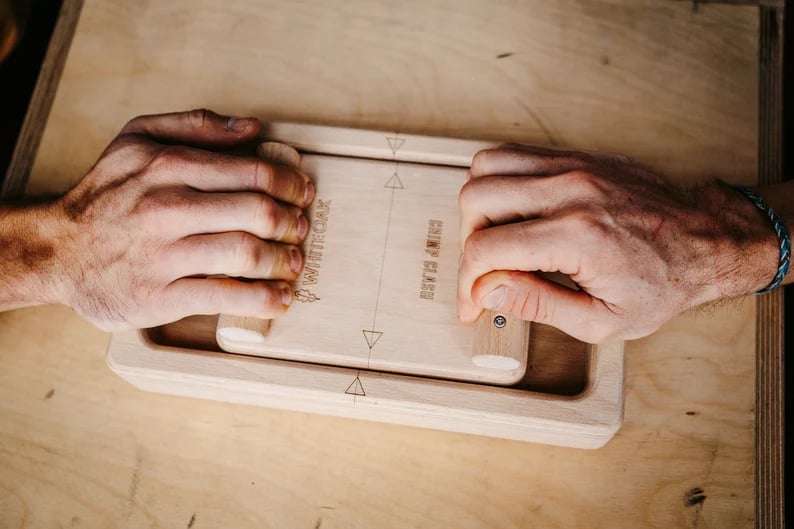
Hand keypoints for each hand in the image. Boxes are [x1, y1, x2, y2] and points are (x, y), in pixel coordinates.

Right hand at [41, 109, 312, 330]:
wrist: (58, 250)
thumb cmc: (107, 195)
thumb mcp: (137, 139)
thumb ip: (196, 125)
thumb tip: (252, 128)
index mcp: (168, 166)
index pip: (253, 173)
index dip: (290, 185)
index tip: (303, 194)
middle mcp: (167, 208)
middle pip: (257, 213)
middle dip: (293, 223)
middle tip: (302, 230)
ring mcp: (163, 254)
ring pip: (246, 254)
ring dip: (285, 260)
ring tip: (295, 263)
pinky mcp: (160, 295)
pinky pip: (225, 297)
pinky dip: (263, 299)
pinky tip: (280, 297)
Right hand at [457, 143, 778, 342]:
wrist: (707, 240)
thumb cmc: (663, 282)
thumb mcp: (602, 321)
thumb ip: (537, 305)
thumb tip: (488, 291)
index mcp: (577, 236)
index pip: (486, 248)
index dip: (467, 283)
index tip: (473, 302)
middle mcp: (570, 192)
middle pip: (475, 198)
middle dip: (469, 243)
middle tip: (487, 270)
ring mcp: (572, 167)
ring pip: (486, 166)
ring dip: (479, 207)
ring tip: (499, 237)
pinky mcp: (575, 157)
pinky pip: (513, 154)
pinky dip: (499, 182)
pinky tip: (514, 212)